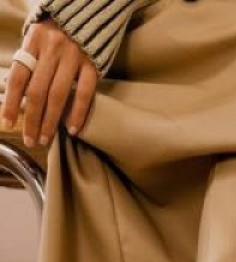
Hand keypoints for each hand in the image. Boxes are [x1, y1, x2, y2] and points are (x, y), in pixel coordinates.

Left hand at [1, 18, 98, 146]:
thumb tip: (13, 91)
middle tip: (30, 140)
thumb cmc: (58, 31)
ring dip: (50, 121)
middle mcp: (52, 49)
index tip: (9, 123)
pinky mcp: (93, 65)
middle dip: (32, 119)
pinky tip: (73, 130)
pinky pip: (85, 94)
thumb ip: (29, 62)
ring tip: (45, 139)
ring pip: (58, 96)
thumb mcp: (38, 39)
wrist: (90, 12)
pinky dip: (78, 114)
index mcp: (34, 41)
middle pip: (37, 91)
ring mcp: (73, 57)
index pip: (19, 77)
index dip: (11, 103)